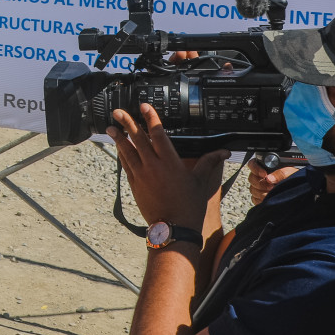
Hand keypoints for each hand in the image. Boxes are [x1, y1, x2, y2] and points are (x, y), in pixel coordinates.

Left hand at [110, 103, 228, 230]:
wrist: (174, 227)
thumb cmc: (189, 205)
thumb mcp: (200, 181)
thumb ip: (209, 162)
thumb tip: (223, 152)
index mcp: (170, 162)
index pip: (158, 134)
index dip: (151, 118)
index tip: (144, 107)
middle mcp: (153, 166)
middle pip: (138, 139)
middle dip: (127, 123)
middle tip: (118, 112)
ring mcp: (141, 175)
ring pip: (127, 152)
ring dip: (119, 138)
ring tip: (111, 127)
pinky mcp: (134, 185)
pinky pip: (126, 165)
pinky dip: (122, 155)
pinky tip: (118, 148)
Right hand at [246, 159, 298, 205]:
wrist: (299, 189)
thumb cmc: (295, 178)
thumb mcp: (290, 172)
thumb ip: (280, 173)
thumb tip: (269, 178)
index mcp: (266, 167)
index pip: (253, 164)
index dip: (256, 169)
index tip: (264, 174)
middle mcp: (260, 176)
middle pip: (251, 178)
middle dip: (261, 184)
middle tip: (271, 186)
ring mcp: (259, 187)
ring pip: (253, 190)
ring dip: (262, 193)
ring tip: (273, 193)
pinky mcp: (259, 197)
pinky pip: (255, 199)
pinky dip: (261, 200)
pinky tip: (270, 198)